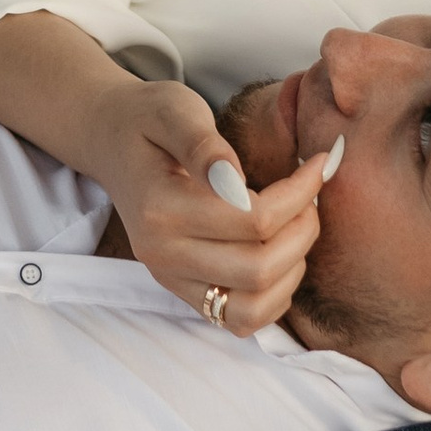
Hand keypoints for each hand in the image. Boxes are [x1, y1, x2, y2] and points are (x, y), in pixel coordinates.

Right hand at [86, 73, 334, 332]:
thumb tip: (233, 176)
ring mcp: (172, 279)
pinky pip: (242, 320)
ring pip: (253, 308)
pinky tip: (282, 253)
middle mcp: (163, 255)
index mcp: (160, 209)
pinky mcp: (185, 291)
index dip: (300, 193)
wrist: (112, 141)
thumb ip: (203, 143)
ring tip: (298, 225)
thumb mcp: (175, 110)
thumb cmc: (150, 121)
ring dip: (292, 269)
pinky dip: (275, 296)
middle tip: (311, 195)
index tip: (318, 162)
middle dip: (303, 232)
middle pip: (259, 270)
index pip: (253, 221)